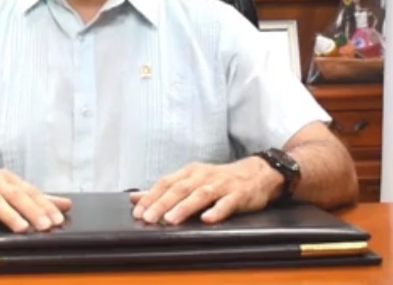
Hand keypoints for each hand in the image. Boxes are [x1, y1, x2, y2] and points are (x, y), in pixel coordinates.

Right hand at [0, 167, 71, 233]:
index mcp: (8, 180)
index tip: (58, 219)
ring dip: (9, 215)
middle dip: (32, 210)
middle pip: (16, 196)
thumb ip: (36, 198)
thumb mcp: (9, 188)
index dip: (45, 205)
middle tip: (45, 225)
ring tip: (21, 228)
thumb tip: (65, 204)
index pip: (30, 192)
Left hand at [129, 157, 282, 224]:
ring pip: (200, 195)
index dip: (151, 197)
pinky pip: (226, 203)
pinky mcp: (238, 194)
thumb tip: (135, 198)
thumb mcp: (190, 180)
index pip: (165, 183)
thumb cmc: (219, 180)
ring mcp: (221, 185)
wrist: (257, 174)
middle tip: (149, 218)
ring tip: (171, 220)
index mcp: (189, 172)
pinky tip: (207, 220)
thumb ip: (164, 190)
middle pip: (179, 189)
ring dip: (184, 207)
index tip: (138, 211)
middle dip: (162, 204)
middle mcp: (203, 176)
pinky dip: (216, 211)